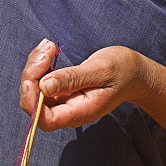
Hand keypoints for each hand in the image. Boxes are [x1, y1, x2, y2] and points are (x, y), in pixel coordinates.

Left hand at [19, 39, 145, 129]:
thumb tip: (44, 86)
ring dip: (35, 66)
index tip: (33, 78)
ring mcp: (63, 102)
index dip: (32, 102)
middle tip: (47, 49)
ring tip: (50, 46)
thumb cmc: (122, 71)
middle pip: (34, 104)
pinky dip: (40, 64)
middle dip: (32, 75)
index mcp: (80, 112)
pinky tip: (50, 51)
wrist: (133, 73)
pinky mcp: (61, 91)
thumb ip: (73, 79)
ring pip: (34, 90)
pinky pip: (40, 81)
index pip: (46, 119)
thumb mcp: (101, 70)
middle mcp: (68, 111)